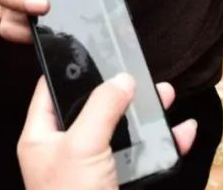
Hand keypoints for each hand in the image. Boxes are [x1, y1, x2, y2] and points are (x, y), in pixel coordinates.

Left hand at [17, 74, 196, 189]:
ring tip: (166, 94)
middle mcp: (64, 153)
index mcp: (40, 139)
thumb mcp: (82, 145)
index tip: (91, 47)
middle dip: (119, 90)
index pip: (49, 92)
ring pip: (121, 132)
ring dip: (146, 115)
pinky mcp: (117, 186)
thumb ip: (102, 107)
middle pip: (92, 109)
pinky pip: (143, 159)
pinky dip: (163, 145)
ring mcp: (92, 171)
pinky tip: (181, 132)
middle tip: (139, 70)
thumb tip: (122, 80)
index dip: (67, 68)